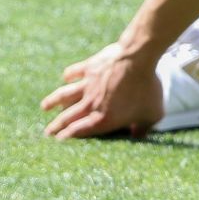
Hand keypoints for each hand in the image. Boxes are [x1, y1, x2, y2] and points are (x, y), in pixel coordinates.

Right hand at [40, 43, 164, 138]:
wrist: (139, 58)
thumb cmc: (148, 88)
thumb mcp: (153, 114)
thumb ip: (144, 128)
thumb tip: (138, 136)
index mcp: (103, 118)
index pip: (80, 131)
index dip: (68, 137)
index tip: (59, 141)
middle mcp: (91, 103)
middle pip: (68, 117)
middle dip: (56, 126)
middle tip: (47, 132)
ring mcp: (87, 85)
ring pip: (64, 95)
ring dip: (53, 101)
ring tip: (45, 107)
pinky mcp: (89, 67)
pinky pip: (74, 72)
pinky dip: (69, 75)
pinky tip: (67, 76)